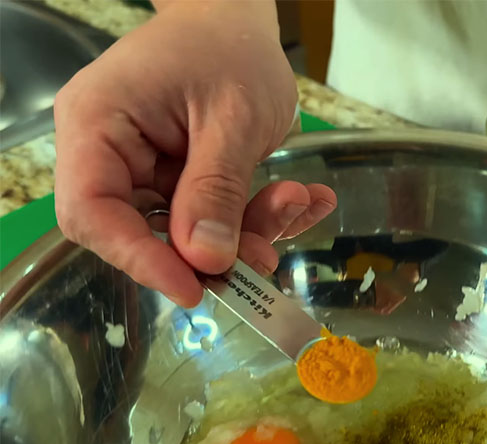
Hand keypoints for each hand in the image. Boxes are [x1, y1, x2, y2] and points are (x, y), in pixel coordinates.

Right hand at [54, 1, 335, 306]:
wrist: (237, 20)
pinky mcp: (179, 178)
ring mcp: (145, 167)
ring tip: (299, 200)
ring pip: (186, 231)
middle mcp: (109, 153)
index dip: (137, 258)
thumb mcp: (233, 116)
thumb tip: (207, 260)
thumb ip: (217, 187)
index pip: (92, 212)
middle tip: (266, 255)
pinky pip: (213, 213)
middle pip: (139, 231)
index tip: (195, 287)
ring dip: (248, 229)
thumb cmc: (230, 48)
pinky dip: (260, 214)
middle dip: (210, 249)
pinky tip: (307, 199)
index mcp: (97, 124)